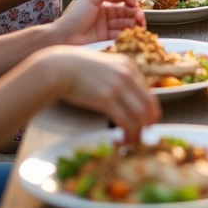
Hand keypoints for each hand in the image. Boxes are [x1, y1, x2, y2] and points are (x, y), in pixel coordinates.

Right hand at [44, 47, 160, 139]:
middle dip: (148, 124)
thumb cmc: (76, 68)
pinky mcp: (105, 99)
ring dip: (139, 132)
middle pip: (148, 104)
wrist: (58, 67)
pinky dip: (127, 133)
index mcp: (128, 66)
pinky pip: (125, 121)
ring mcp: (117, 86)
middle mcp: (127, 74)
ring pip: (140, 115)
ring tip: (132, 141)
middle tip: (143, 136)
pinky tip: (122, 140)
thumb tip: (126, 97)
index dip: (149, 111)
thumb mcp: (105, 66)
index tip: (145, 123)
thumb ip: (117, 77)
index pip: (148, 92)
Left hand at [52, 0, 144, 45]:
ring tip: (140, 24)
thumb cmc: (73, 17)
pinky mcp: (106, 39)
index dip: (131, 2)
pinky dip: (128, 33)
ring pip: (125, 23)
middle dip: (135, 13)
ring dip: (134, 23)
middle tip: (140, 17)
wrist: (62, 37)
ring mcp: (106, 27)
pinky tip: (132, 32)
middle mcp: (105, 14)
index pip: (121, 0)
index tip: (136, 4)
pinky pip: (120, 35)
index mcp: (102, 3)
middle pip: (125, 12)